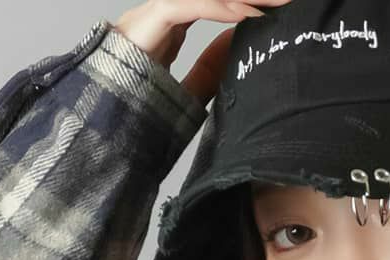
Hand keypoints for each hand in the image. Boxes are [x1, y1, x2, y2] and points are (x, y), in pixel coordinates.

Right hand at [112, 0, 296, 106]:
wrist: (105, 119)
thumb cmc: (138, 106)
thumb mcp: (185, 89)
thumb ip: (208, 72)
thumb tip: (233, 57)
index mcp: (170, 24)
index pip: (214, 4)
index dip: (242, 6)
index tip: (274, 12)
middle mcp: (163, 11)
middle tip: (285, 1)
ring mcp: (155, 12)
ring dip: (241, 1)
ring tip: (273, 4)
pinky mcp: (149, 20)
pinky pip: (187, 6)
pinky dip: (220, 9)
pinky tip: (246, 13)